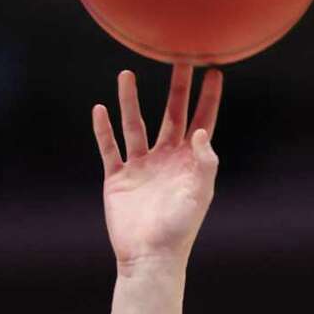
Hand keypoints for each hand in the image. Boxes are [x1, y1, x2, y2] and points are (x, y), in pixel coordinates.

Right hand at [92, 64, 222, 270]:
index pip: (203, 122)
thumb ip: (205, 163)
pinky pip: (109, 148)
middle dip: (176, 87)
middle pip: (172, 114)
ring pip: (136, 125)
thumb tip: (202, 131)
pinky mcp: (118, 179)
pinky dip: (104, 130)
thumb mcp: (199, 195)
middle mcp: (166, 159)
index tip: (214, 70)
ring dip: (131, 101)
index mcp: (189, 163)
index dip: (208, 98)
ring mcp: (141, 167)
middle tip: (179, 57)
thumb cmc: (178, 230)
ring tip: (126, 74)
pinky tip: (100, 109)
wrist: (149, 257)